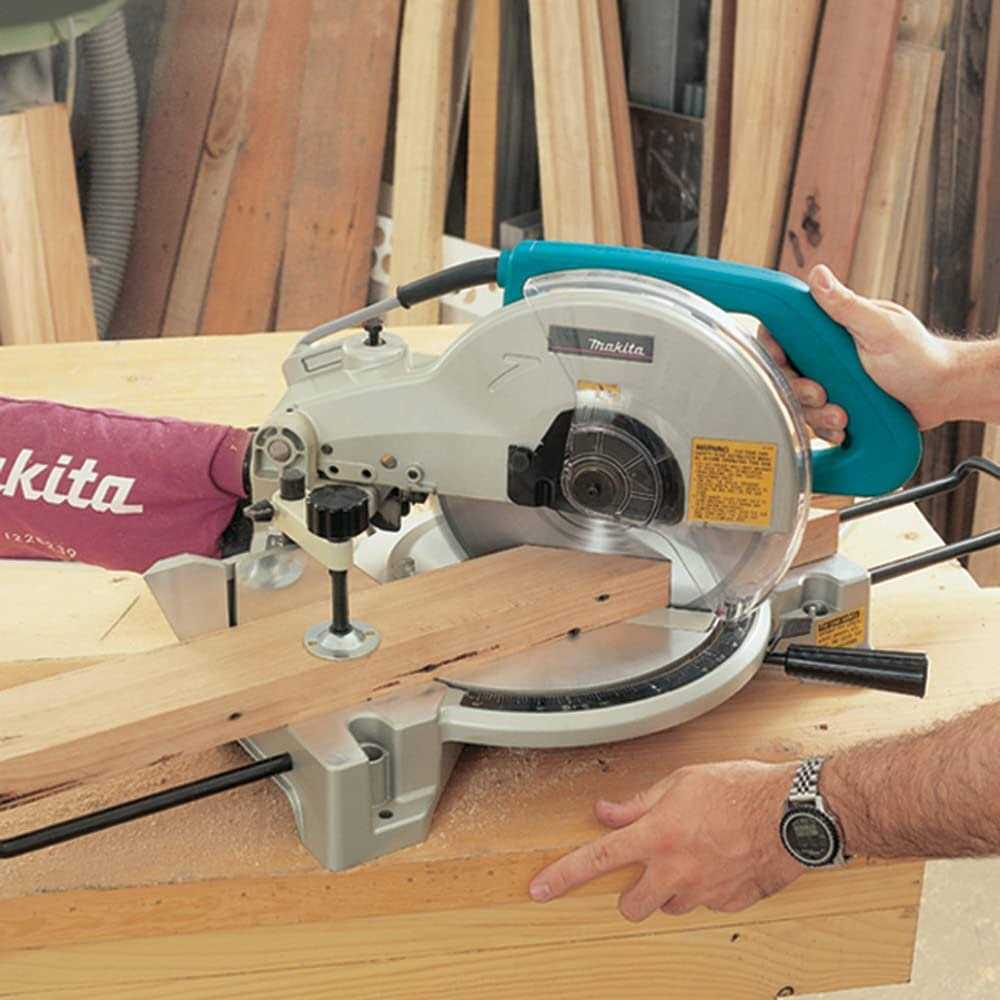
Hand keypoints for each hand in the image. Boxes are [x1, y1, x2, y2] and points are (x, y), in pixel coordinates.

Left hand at [529, 760, 804, 921]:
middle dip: (632, 893)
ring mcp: (702, 892)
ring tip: (693, 856)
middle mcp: (675, 871)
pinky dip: (705, 889)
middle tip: (646, 870)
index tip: (540, 890)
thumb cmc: (741, 790)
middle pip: (632, 905)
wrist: (791, 814)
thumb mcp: (682, 781)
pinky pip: (705, 904)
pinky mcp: (729, 904)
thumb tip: (607, 810)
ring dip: (671, 889)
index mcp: (657, 836)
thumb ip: (639, 801)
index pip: (597, 861)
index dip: (563, 877)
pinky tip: (720, 862)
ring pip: (669, 907)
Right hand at [759, 265, 955, 443]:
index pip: (784, 331)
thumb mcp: (881, 328)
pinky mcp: (839, 404)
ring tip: (842, 416)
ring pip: (801, 401)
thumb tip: (817, 274)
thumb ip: (846, 305)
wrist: (943, 394)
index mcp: (832, 329)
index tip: (780, 360)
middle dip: (800, 389)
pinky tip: (843, 428)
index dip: (773, 347)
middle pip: (787, 372)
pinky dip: (827, 429)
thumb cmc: (921, 356)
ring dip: (817, 415)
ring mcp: (832, 381)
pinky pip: (817, 422)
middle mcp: (827, 354)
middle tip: (821, 394)